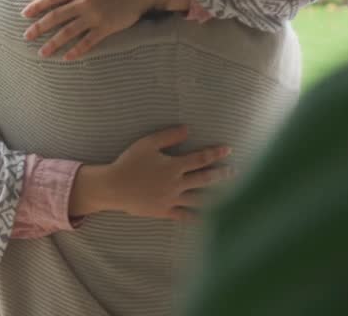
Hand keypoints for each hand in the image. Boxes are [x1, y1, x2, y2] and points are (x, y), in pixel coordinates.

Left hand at [22, 0, 163, 59]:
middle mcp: (84, 2)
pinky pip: (88, 41)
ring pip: (69, 31)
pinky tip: (66, 58)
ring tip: (42, 53)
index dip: (37, 6)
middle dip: (39, 27)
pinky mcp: (106, 28)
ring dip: (53, 43)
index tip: (25, 14)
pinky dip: (77, 50)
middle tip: (26, 37)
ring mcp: (95, 16)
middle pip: (56, 16)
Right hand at [71, 126, 233, 220]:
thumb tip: (188, 129)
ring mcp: (171, 199)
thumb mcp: (147, 143)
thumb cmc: (129, 162)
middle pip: (205, 179)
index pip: (200, 158)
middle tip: (234, 172)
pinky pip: (185, 215)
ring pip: (199, 199)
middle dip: (222, 175)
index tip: (228, 150)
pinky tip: (209, 218)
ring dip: (216, 197)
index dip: (215, 154)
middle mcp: (176, 183)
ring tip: (230, 196)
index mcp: (173, 166)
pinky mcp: (164, 211)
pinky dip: (197, 217)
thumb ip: (168, 136)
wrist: (113, 187)